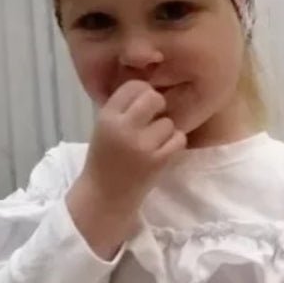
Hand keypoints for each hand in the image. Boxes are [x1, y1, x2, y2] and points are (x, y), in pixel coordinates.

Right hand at [68, 81, 186, 258]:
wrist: (105, 196)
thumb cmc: (105, 159)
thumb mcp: (105, 128)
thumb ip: (123, 109)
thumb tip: (151, 89)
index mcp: (107, 116)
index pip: (133, 86)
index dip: (143, 92)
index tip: (143, 105)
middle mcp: (123, 127)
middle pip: (153, 97)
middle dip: (158, 106)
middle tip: (154, 119)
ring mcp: (141, 145)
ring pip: (168, 122)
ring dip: (166, 130)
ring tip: (154, 142)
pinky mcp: (157, 161)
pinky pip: (178, 139)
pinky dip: (175, 143)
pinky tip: (164, 150)